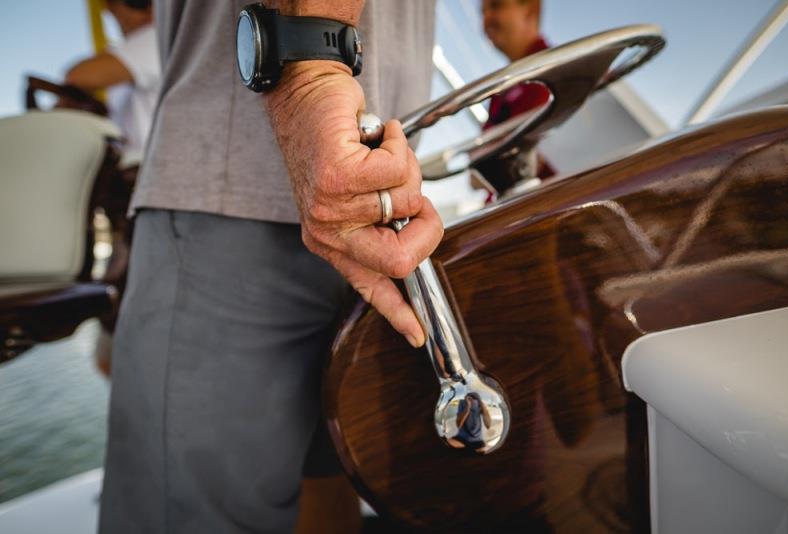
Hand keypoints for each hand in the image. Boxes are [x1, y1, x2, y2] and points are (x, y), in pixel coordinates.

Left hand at [266, 62, 442, 346]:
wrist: (305, 96)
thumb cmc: (334, 141)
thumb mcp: (353, 192)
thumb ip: (380, 220)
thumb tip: (418, 231)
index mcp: (333, 243)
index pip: (369, 287)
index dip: (399, 313)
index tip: (418, 334)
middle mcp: (328, 232)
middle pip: (399, 260)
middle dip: (427, 228)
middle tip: (418, 202)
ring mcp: (330, 207)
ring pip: (406, 201)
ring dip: (406, 168)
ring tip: (381, 151)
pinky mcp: (337, 175)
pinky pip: (398, 170)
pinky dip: (397, 143)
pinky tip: (378, 133)